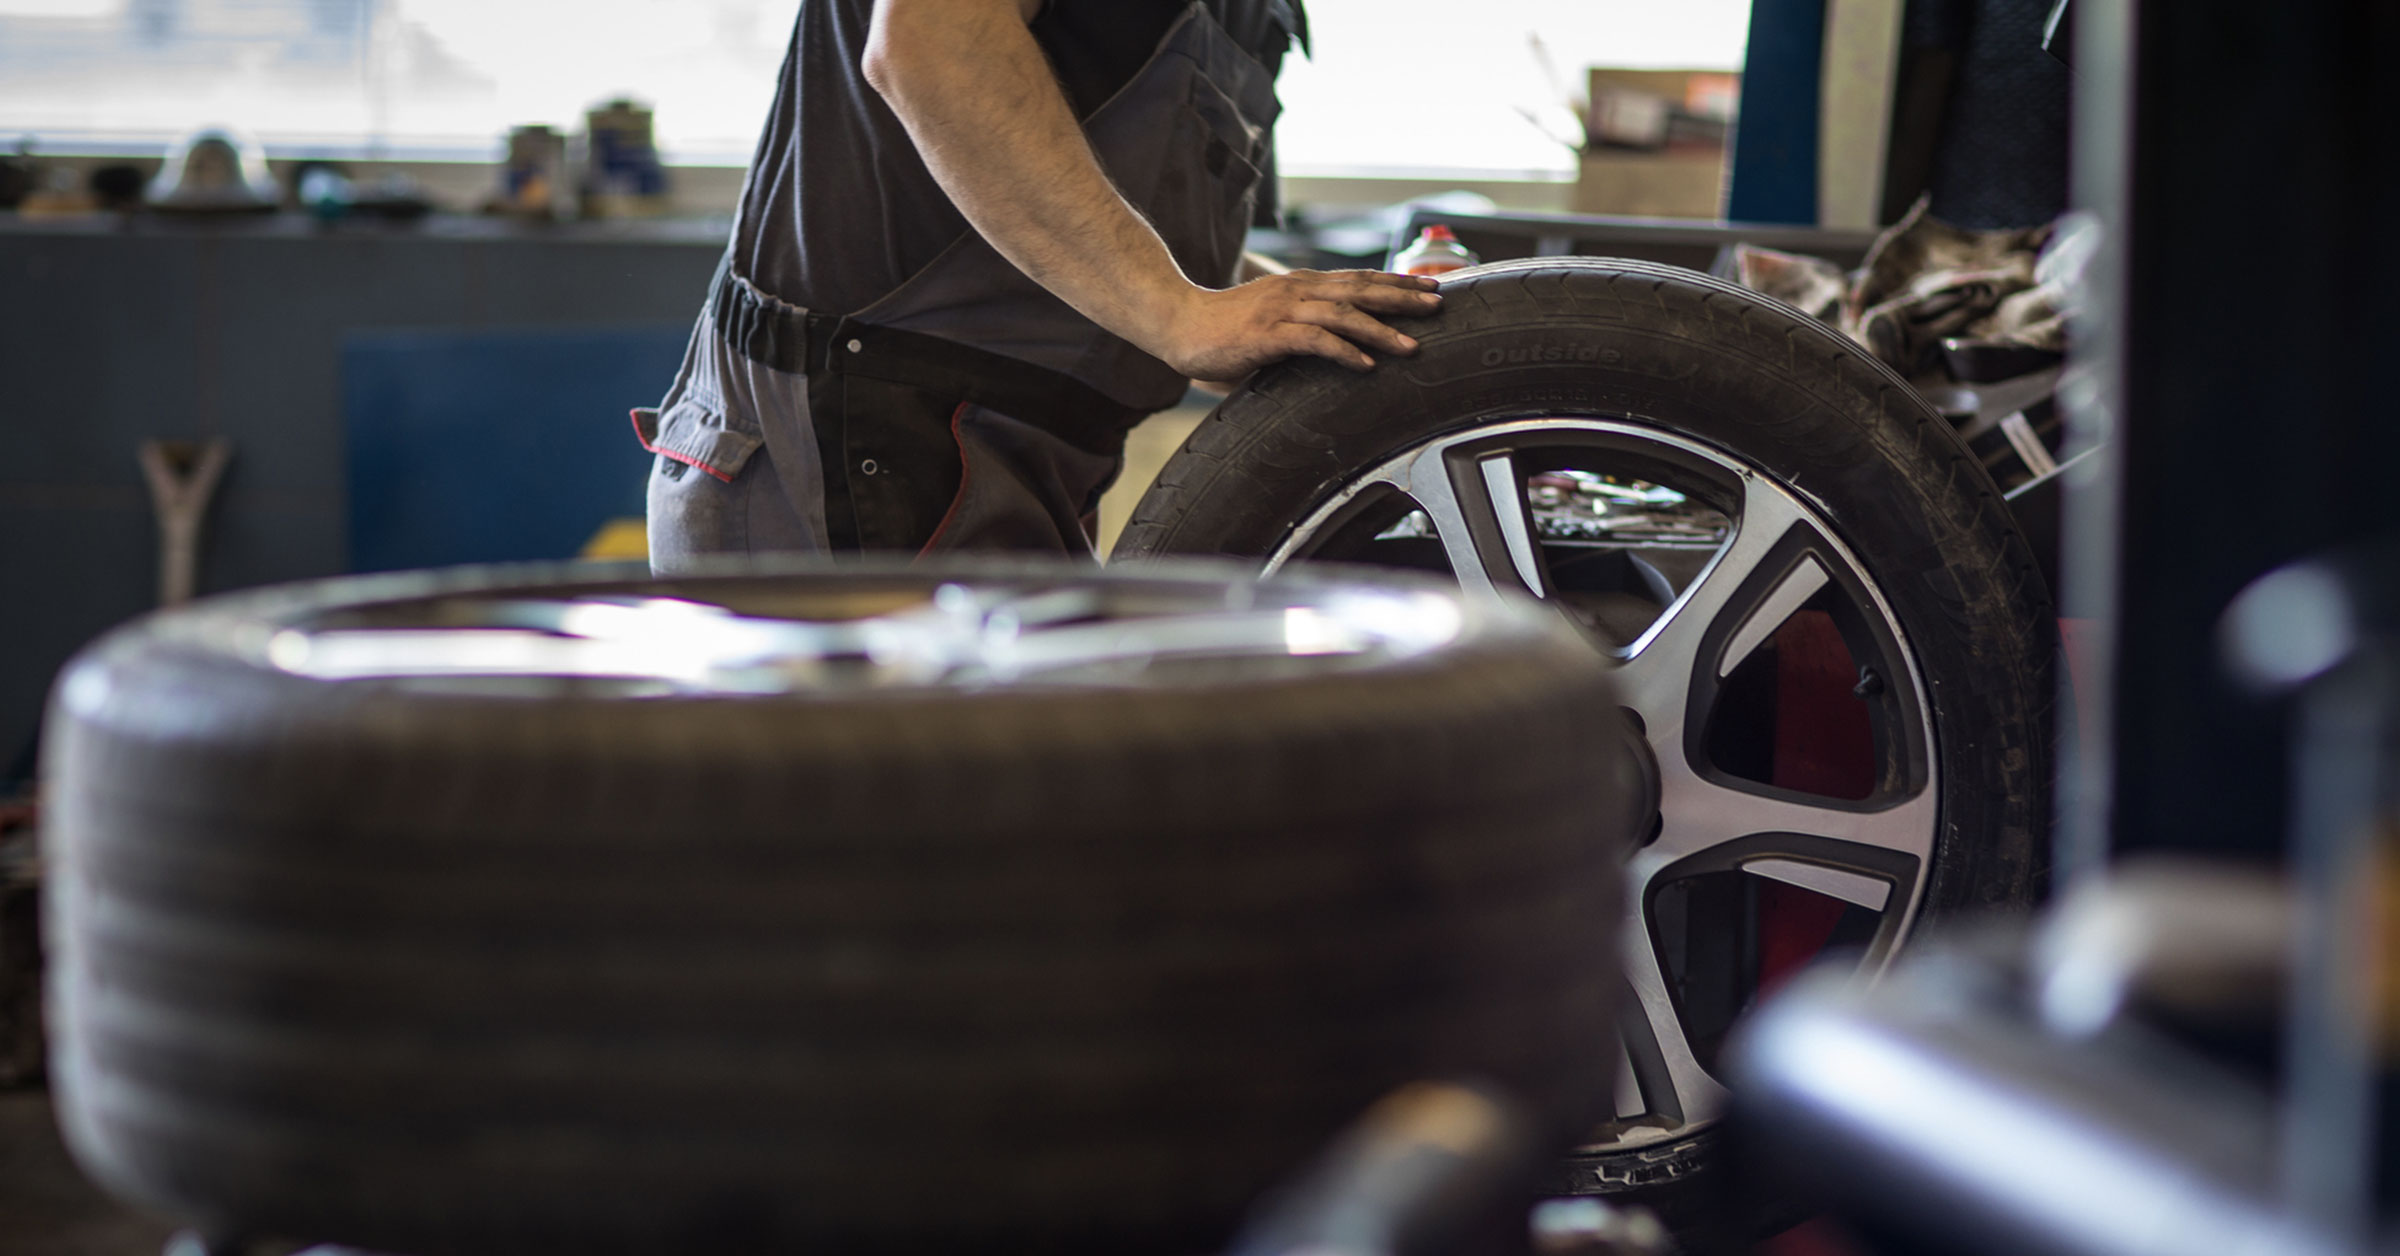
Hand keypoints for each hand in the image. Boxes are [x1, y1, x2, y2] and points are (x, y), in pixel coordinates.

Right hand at [1155, 269, 1443, 382]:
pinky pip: (1314, 341)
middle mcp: (1298, 290)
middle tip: (1438, 306)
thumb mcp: (1274, 317)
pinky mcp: (1269, 334)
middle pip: (1361, 290)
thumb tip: (1338, 341)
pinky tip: (1365, 365)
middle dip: (1403, 298)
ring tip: (1411, 346)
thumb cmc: (1225, 327)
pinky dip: (1343, 352)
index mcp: (1302, 284)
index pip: (1359, 279)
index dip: (1397, 282)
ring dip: (1381, 330)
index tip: (1431, 288)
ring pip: (1344, 315)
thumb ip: (1305, 323)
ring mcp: (1284, 310)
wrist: (1179, 324)